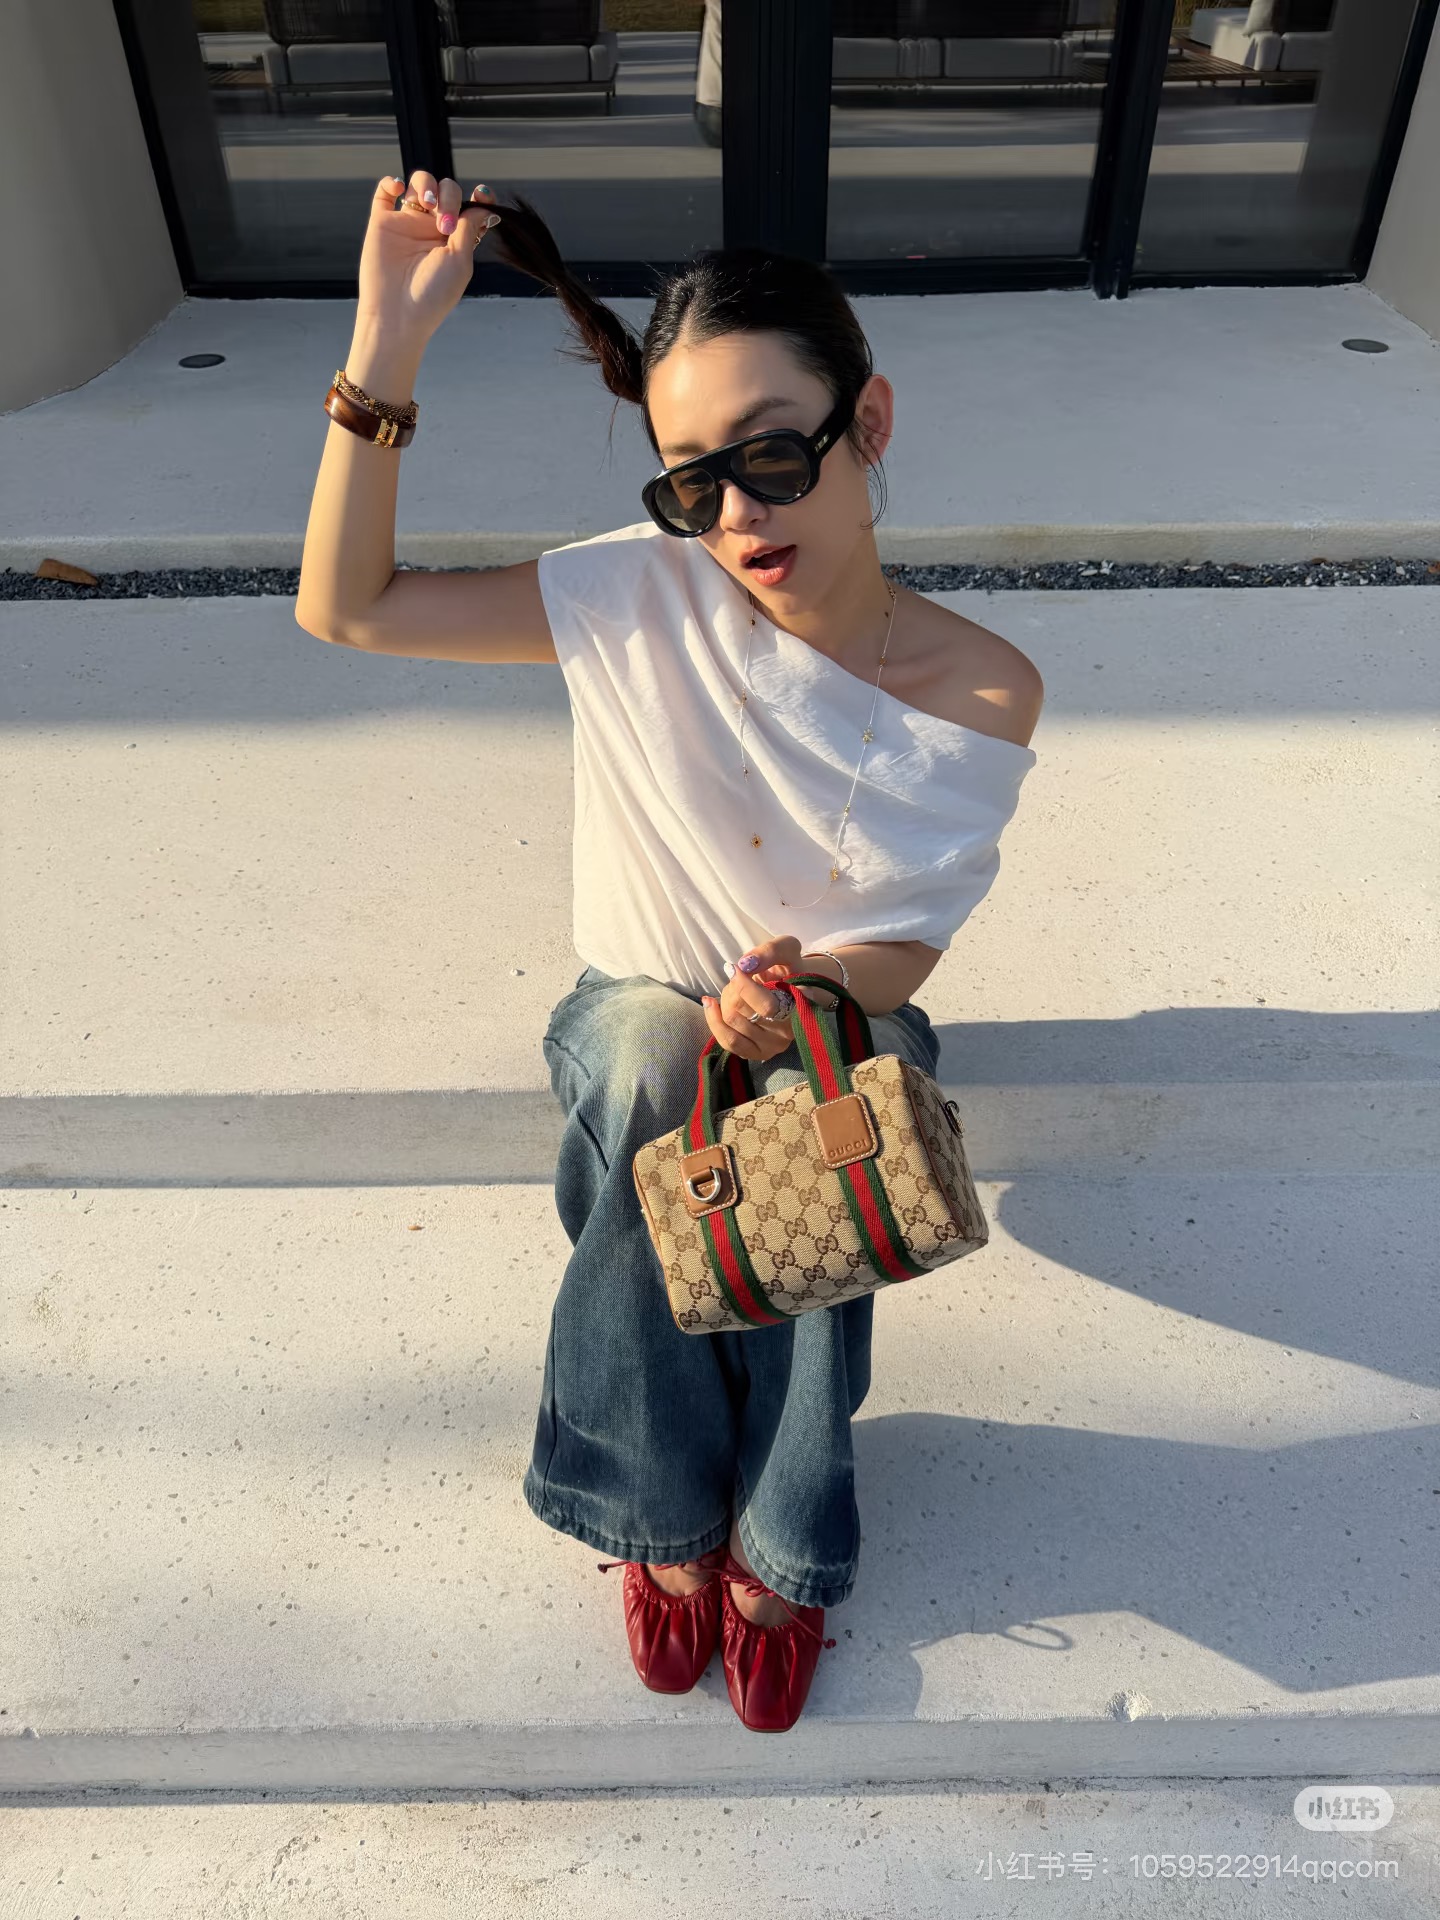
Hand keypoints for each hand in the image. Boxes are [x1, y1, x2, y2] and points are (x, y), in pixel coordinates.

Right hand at [355, 173, 501, 348]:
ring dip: (427, 185)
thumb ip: (470, 228)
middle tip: (444, 224)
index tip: (482, 194)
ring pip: (420, 184)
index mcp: (455, 240)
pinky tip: (400, 188)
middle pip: (446, 191)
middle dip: (450, 197)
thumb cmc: (432, 295)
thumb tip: (483, 205)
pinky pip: (385, 191)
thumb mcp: (461, 261)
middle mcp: (432, 229)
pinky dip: (391, 182)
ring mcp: (407, 224)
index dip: (478, 197)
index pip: (469, 208)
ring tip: (428, 204)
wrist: (397, 313)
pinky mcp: (383, 222)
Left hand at [699, 934, 836, 1062]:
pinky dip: (713, 1019)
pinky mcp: (756, 1053)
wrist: (794, 989)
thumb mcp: (787, 948)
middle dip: (732, 988)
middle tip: (737, 977)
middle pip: (742, 1012)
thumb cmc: (790, 967)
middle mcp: (787, 1033)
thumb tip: (744, 965)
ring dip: (724, 1001)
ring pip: (731, 1023)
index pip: (766, 1005)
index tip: (733, 968)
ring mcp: (772, 1047)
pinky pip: (727, 1041)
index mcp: (800, 1008)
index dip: (743, 985)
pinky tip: (710, 1004)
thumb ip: (770, 952)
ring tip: (732, 989)